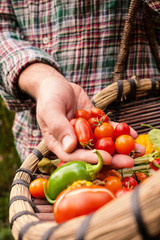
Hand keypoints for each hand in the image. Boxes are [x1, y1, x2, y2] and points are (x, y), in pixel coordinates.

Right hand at [19, 63, 144, 168]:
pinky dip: (120, 131)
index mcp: (60, 143)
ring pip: (104, 143)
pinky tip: (133, 133)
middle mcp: (74, 142)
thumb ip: (58, 127)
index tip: (106, 159)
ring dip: (121, 147)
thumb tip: (70, 147)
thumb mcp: (51, 110)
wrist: (57, 85)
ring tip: (139, 150)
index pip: (74, 156)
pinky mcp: (95, 123)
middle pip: (93, 153)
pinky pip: (108, 128)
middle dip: (112, 158)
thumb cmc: (49, 97)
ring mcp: (86, 133)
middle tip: (129, 161)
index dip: (90, 159)